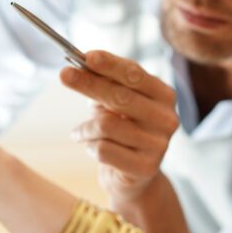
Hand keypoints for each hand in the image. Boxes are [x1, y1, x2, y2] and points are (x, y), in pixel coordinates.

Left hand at [60, 51, 178, 204]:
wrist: (132, 176)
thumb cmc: (121, 130)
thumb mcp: (115, 103)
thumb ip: (105, 82)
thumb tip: (82, 65)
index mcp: (164, 96)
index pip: (135, 75)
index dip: (110, 65)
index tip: (87, 56)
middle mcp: (167, 119)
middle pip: (121, 96)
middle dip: (89, 84)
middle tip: (64, 75)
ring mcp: (159, 145)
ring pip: (107, 125)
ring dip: (84, 127)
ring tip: (79, 132)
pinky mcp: (145, 168)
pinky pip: (103, 150)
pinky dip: (89, 146)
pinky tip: (91, 148)